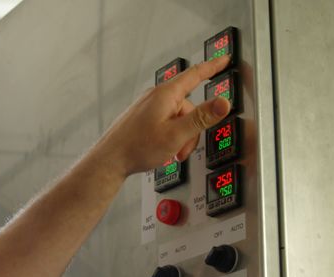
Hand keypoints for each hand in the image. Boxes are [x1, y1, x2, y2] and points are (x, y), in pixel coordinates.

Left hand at [97, 55, 230, 176]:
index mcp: (166, 95)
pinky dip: (170, 136)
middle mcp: (156, 97)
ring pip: (178, 118)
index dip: (213, 67)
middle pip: (189, 106)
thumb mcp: (176, 134)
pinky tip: (162, 149)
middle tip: (184, 148)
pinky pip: (166, 122)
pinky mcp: (143, 117)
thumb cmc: (136, 147)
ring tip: (171, 152)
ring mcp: (148, 107)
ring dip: (180, 137)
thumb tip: (222, 103)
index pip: (195, 74)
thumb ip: (201, 118)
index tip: (224, 60)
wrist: (110, 160)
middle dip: (192, 129)